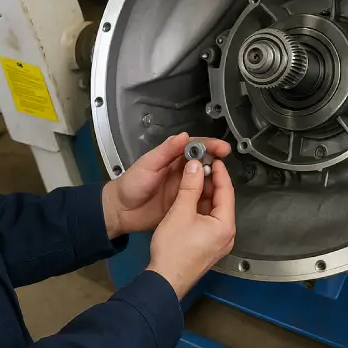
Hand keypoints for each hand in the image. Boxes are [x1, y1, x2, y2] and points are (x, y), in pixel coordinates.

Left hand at [101, 133, 230, 237]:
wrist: (121, 211)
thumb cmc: (132, 183)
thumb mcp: (148, 164)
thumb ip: (166, 151)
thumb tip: (185, 136)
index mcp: (172, 158)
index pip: (195, 147)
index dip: (209, 146)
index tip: (222, 148)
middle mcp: (182, 171)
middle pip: (203, 163)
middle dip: (216, 161)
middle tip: (226, 164)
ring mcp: (184, 189)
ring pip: (204, 181)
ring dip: (214, 180)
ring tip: (224, 182)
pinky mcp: (184, 205)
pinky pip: (200, 200)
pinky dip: (210, 198)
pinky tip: (217, 199)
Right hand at [147, 157, 235, 298]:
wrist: (164, 281)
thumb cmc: (173, 251)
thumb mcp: (181, 211)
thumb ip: (190, 186)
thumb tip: (195, 167)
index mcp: (225, 225)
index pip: (227, 191)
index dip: (219, 172)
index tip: (213, 159)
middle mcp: (226, 235)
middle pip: (222, 200)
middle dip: (211, 182)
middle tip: (200, 166)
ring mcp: (217, 243)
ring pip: (214, 211)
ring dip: (204, 194)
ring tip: (193, 179)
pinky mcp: (207, 247)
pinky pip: (208, 221)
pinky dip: (200, 208)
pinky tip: (189, 200)